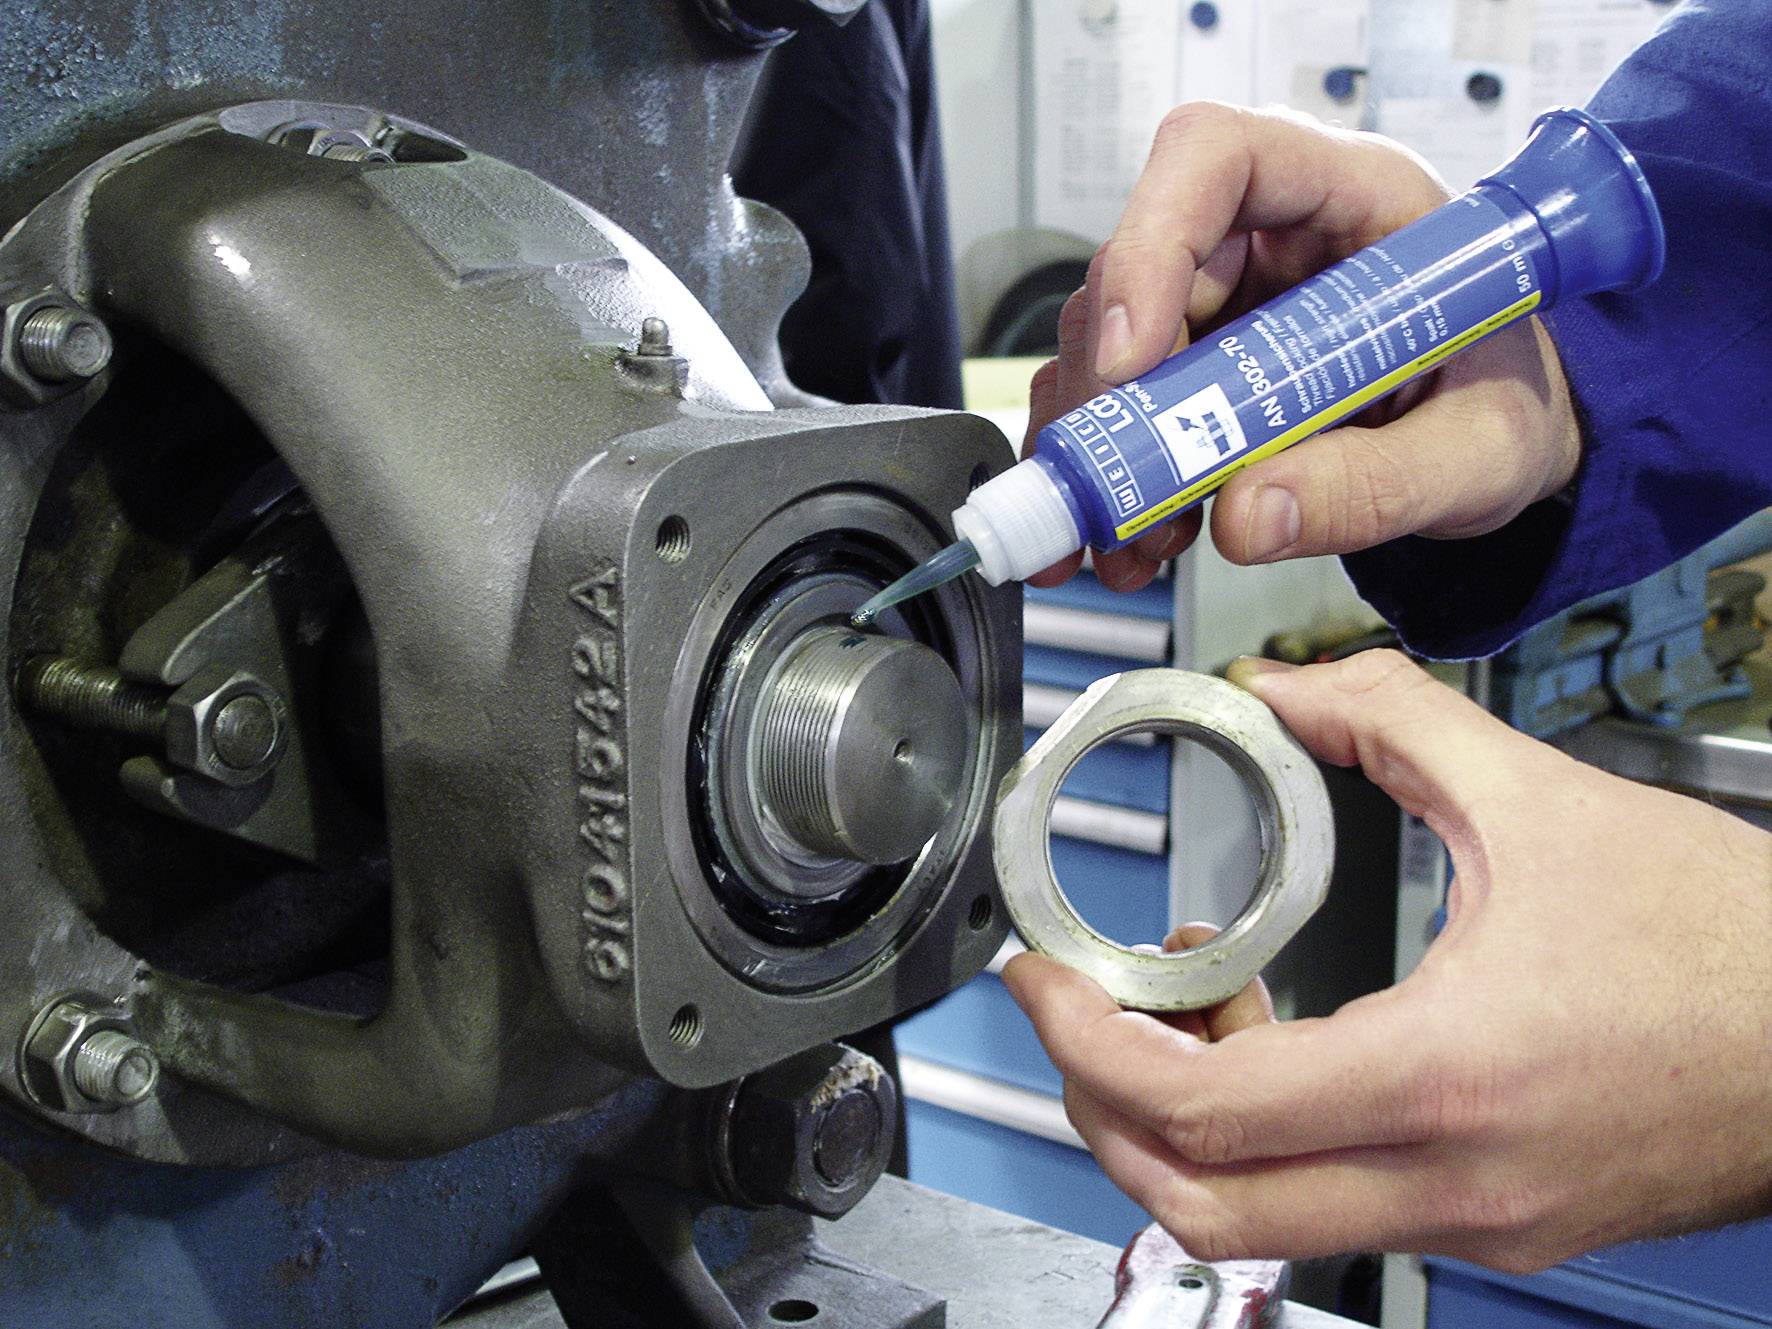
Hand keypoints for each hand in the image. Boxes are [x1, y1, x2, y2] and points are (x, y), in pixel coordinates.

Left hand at [1004, 650, 1771, 1270]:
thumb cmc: (1734, 944)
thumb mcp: (1543, 799)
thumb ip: (1391, 724)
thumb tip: (1283, 690)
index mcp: (1446, 1075)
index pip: (1203, 1108)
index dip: (1088, 1043)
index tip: (1043, 980)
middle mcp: (1451, 1181)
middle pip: (1199, 1204)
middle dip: (1103, 1105)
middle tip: (1078, 1009)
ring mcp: (1476, 1220)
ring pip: (1258, 1224)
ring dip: (1180, 1126)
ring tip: (1184, 1003)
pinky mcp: (1502, 1222)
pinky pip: (1332, 1208)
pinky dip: (1265, 1138)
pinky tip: (1277, 1036)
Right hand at [1025, 103, 1581, 591]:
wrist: (1496, 438)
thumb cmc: (1501, 404)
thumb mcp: (1477, 456)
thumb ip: (1376, 486)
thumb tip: (1246, 517)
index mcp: (1356, 197)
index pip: (1220, 157)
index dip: (1154, 240)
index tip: (1132, 357)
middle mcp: (1269, 232)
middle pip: (1138, 266)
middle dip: (1115, 390)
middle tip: (1126, 490)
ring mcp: (1219, 295)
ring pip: (1108, 342)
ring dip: (1104, 447)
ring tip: (1139, 540)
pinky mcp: (1191, 360)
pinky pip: (1120, 402)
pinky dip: (1114, 474)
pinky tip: (1145, 537)